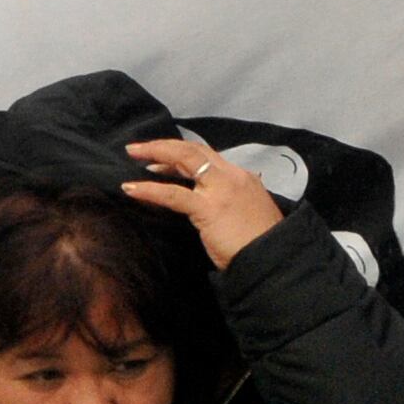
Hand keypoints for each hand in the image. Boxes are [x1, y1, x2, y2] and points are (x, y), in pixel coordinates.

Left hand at [119, 137, 286, 268]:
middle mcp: (232, 176)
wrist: (273, 258)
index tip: (160, 160)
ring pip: (184, 160)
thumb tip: (207, 203)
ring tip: (133, 153)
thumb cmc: (258, 242)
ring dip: (155, 153)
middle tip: (138, 148)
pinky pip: (173, 194)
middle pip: (194, 150)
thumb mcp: (245, 212)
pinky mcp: (208, 208)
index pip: (207, 156)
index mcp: (241, 176)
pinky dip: (149, 189)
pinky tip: (131, 189)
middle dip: (164, 145)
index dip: (180, 154)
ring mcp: (220, 190)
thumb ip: (228, 201)